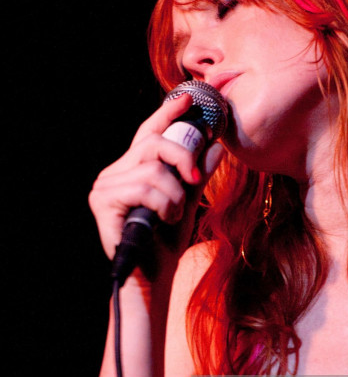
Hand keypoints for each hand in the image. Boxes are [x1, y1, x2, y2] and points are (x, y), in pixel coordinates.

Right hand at [89, 94, 223, 262]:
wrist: (153, 278)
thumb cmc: (166, 244)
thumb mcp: (189, 202)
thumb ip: (197, 175)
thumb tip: (215, 146)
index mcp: (133, 170)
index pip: (148, 133)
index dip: (167, 114)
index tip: (187, 99)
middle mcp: (115, 173)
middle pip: (152, 143)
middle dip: (181, 157)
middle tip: (194, 180)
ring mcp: (105, 186)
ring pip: (153, 169)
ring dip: (174, 195)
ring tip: (174, 215)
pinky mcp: (102, 202)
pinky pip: (145, 188)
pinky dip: (164, 205)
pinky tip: (164, 221)